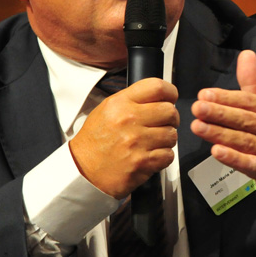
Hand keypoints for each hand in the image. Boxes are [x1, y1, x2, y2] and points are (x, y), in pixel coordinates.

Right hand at [69, 78, 178, 198]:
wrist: (83, 169)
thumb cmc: (95, 140)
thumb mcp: (107, 109)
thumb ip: (133, 100)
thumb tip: (160, 97)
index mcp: (120, 103)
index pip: (157, 87)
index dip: (170, 92)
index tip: (170, 98)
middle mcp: (128, 120)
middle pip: (170, 111)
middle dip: (171, 119)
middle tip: (162, 124)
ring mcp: (136, 142)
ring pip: (172, 135)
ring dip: (166, 140)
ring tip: (153, 142)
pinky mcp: (142, 162)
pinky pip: (168, 155)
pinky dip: (163, 157)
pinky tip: (151, 155)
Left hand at [190, 50, 255, 205]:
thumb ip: (254, 84)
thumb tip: (246, 54)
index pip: (249, 102)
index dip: (227, 98)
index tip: (204, 95)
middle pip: (246, 120)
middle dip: (220, 113)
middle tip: (197, 108)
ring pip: (246, 141)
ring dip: (220, 134)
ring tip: (199, 128)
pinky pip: (252, 164)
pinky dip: (234, 158)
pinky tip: (216, 152)